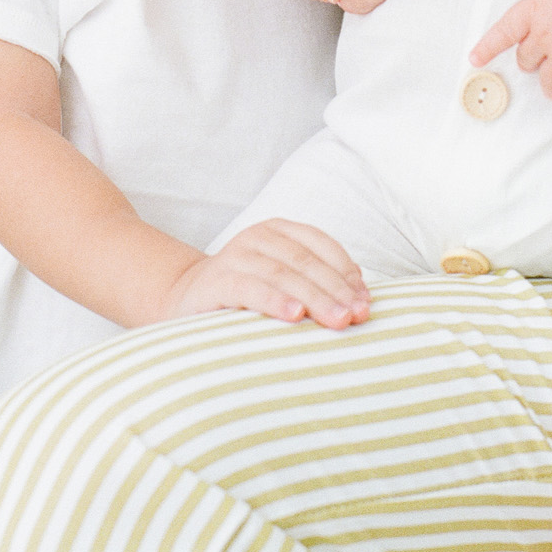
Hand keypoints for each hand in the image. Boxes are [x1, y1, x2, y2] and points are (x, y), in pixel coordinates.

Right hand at [155, 222, 370, 329]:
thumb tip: (361, 300)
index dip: (347, 273)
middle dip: (336, 290)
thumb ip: (316, 282)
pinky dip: (274, 301)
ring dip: (314, 298)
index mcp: (280, 231)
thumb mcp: (283, 281)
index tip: (366, 303)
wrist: (185, 300)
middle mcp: (258, 236)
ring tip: (337, 320)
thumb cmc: (248, 295)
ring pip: (283, 274)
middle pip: (306, 262)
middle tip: (357, 317)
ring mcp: (236, 256)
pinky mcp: (217, 281)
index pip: (322, 246)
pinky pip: (250, 289)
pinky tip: (294, 315)